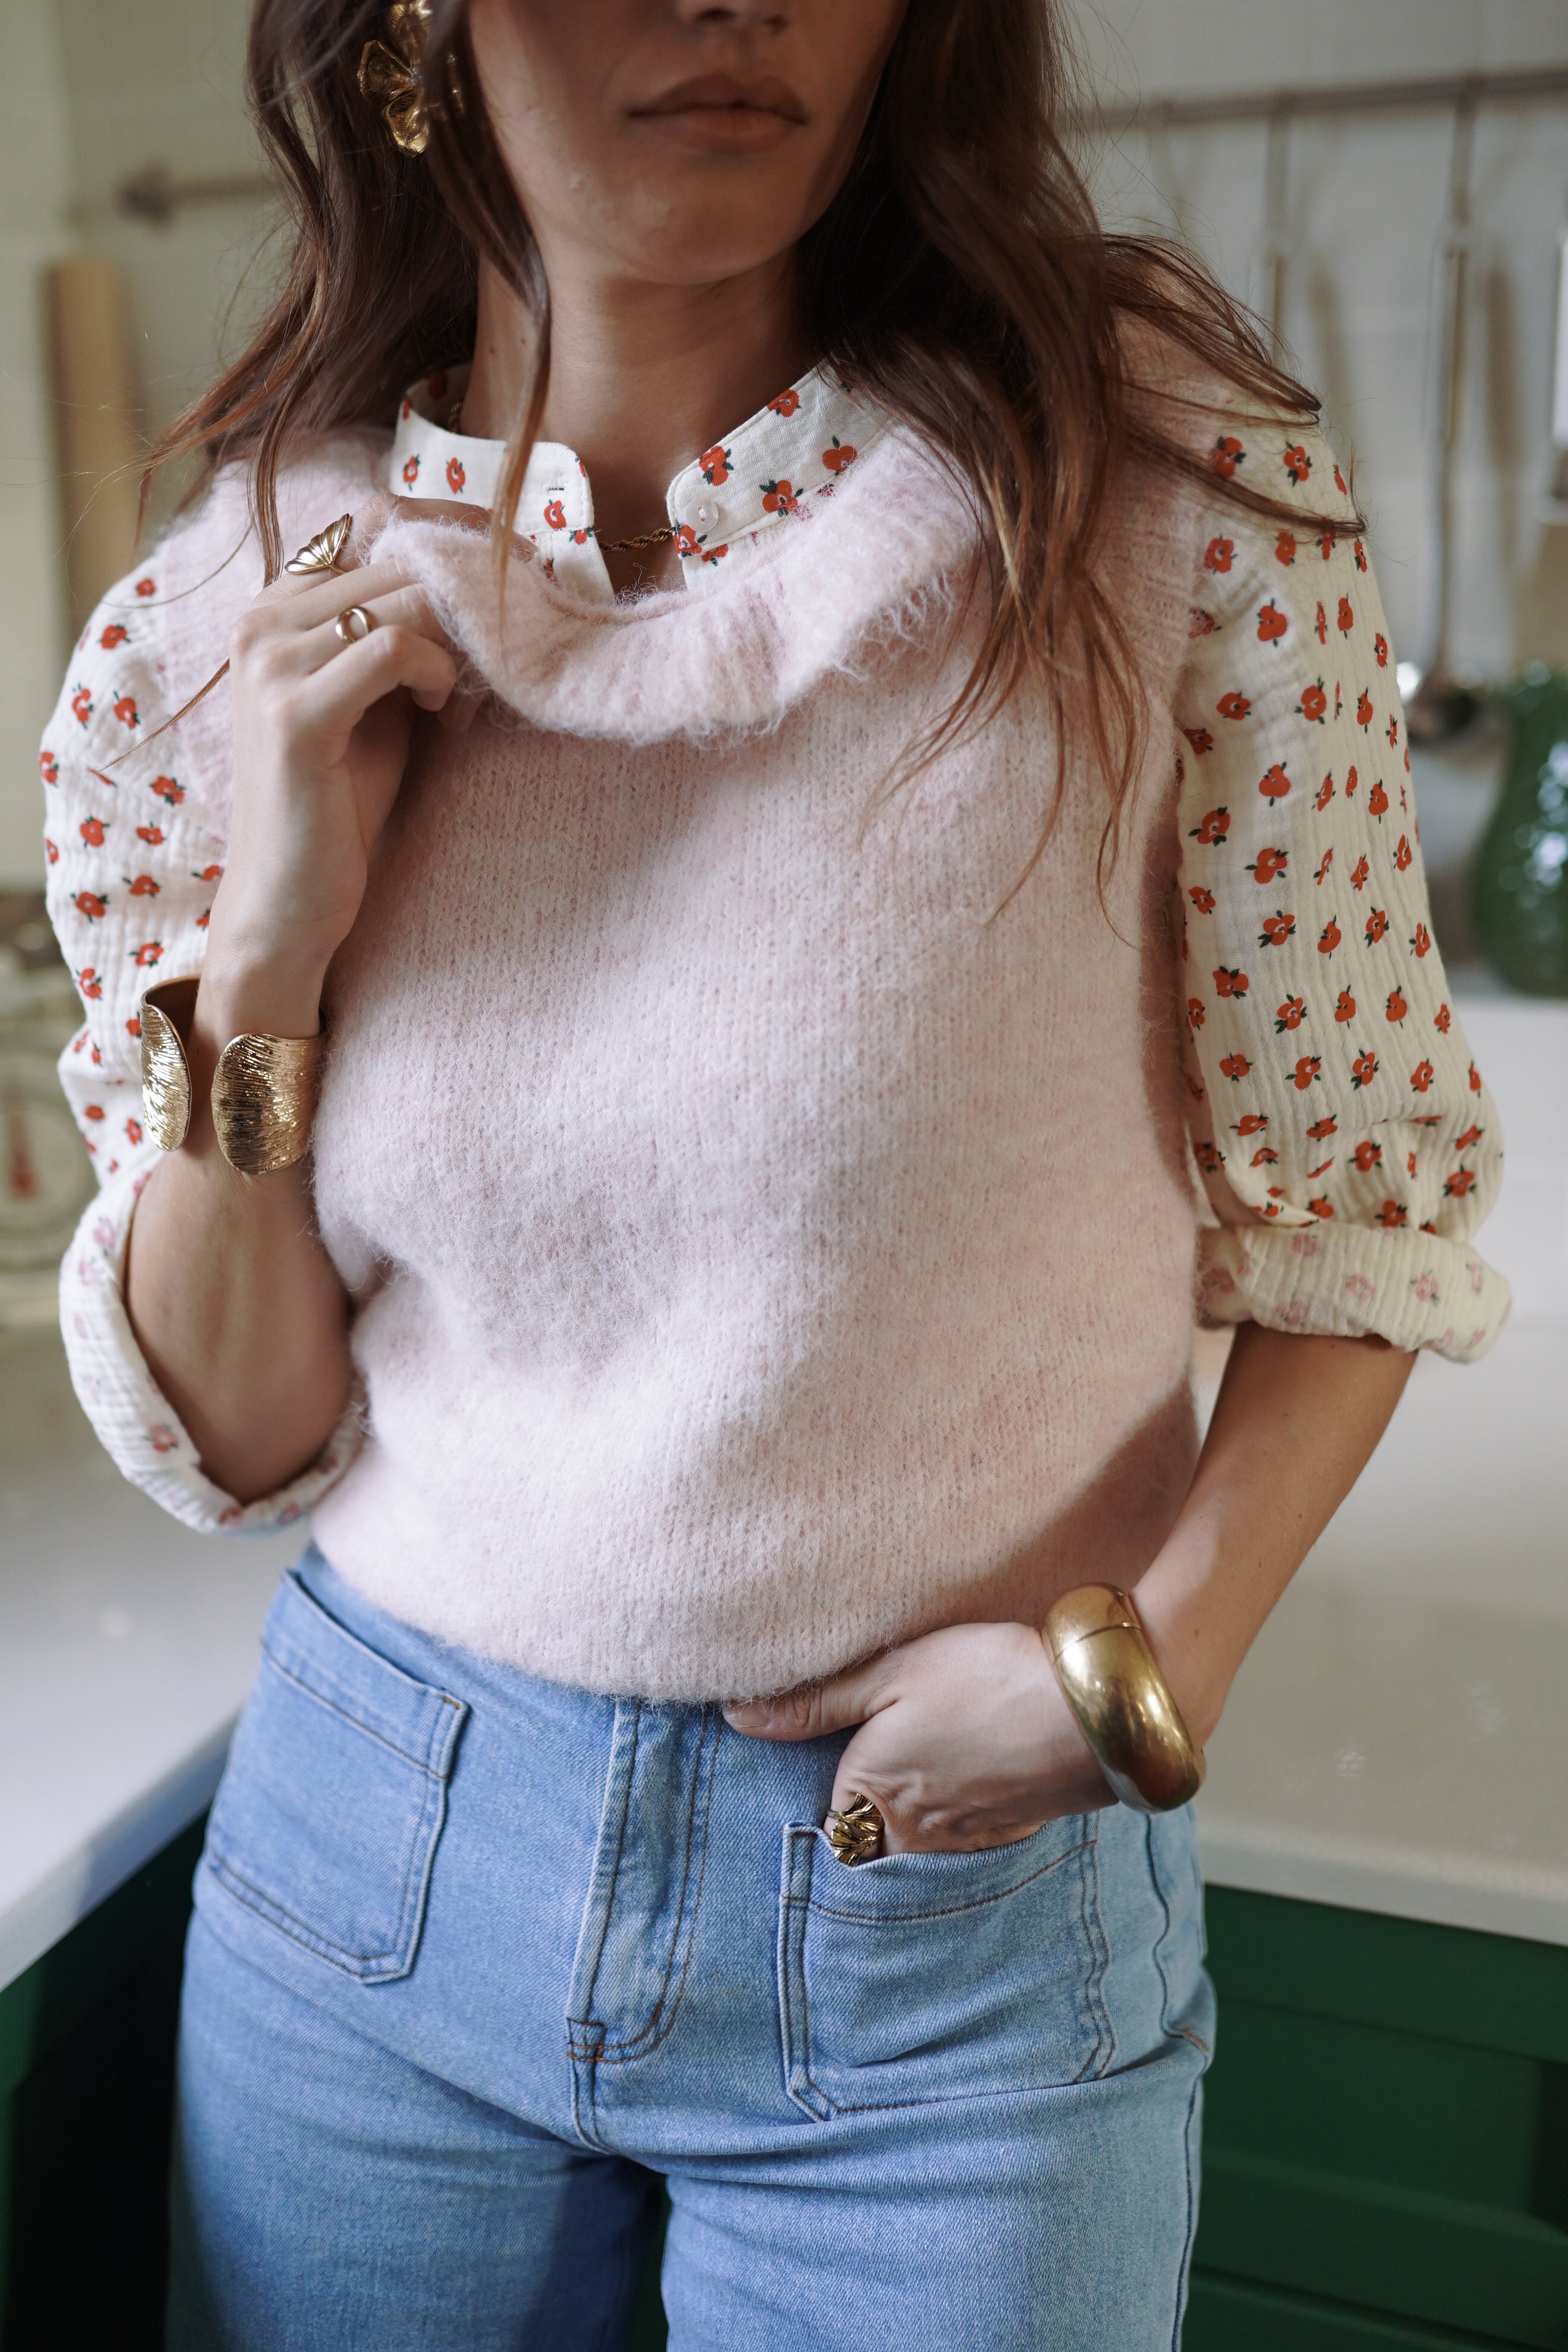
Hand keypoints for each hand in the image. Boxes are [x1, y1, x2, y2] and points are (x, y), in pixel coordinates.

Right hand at [202, 493, 483, 1031]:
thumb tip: (478, 582)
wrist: (289, 899)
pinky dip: (436, 674)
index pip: (373, 527)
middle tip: (493, 662)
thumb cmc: (341, 803)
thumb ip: (402, 637)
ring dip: (456, 645)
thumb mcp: (376, 701)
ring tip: (455, 702)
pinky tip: (440, 715)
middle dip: (464, 605)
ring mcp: (269, 664)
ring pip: (404, 598)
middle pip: (397, 558)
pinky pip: (393, 649)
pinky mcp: (294, 714)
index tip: (502, 592)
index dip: (448, 549)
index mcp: (273, 609)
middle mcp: (260, 623)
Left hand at [724, 1621, 1113, 1853]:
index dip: (832, 1779)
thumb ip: (814, 1702)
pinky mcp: (1016, 1831)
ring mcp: (969, 1840)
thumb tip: (737, 1717)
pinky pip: (972, 1832)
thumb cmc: (981, 1679)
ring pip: (923, 1838)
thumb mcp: (888, 1673)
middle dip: (874, 1809)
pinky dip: (969, 1805)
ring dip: (922, 1807)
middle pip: (875, 1838)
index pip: (829, 1816)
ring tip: (937, 1756)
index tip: (840, 1747)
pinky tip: (982, 1766)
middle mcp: (915, 1836)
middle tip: (892, 1753)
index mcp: (872, 1797)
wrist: (1090, 1710)